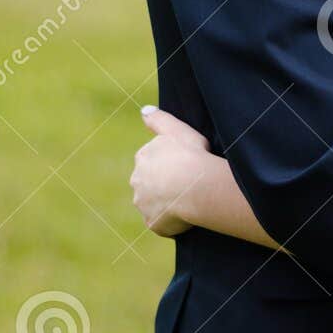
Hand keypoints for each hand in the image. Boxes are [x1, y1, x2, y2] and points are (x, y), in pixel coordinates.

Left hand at [130, 106, 210, 238]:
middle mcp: (137, 181)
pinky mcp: (152, 222)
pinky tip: (187, 214)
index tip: (184, 164)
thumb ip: (159, 119)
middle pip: (149, 183)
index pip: (151, 160)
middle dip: (163, 184)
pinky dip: (172, 220)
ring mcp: (143, 204)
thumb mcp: (177, 129)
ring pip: (154, 203)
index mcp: (143, 158)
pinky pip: (161, 222)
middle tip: (187, 182)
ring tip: (189, 199)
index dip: (169, 163)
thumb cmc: (190, 155)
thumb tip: (144, 110)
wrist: (195, 187)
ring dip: (166, 202)